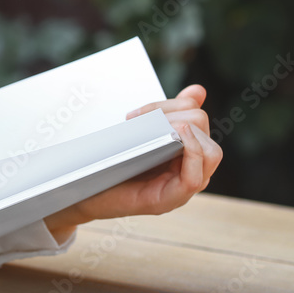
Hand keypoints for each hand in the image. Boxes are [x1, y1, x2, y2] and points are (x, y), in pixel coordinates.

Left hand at [45, 84, 223, 236]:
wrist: (82, 195)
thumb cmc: (108, 165)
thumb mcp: (138, 134)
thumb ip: (164, 114)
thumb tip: (199, 91)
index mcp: (183, 150)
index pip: (197, 114)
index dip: (171, 104)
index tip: (134, 114)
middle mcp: (190, 169)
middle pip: (203, 126)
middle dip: (172, 114)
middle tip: (136, 123)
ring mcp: (183, 188)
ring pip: (211, 152)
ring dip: (183, 131)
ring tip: (152, 131)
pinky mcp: (170, 201)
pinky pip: (195, 178)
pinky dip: (190, 155)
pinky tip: (173, 140)